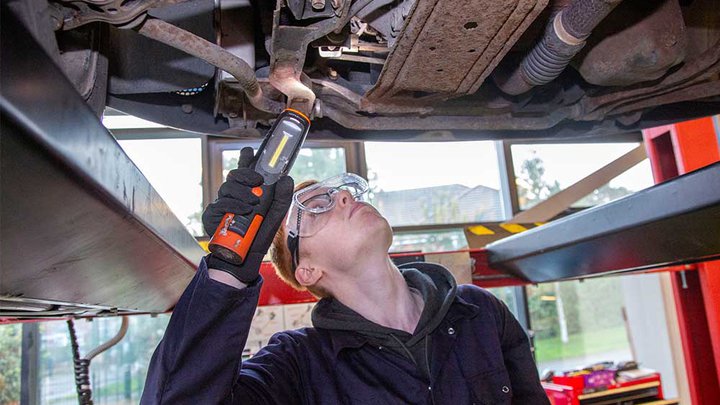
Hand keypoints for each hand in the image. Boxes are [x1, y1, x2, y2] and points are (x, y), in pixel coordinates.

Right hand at [202, 147, 293, 283]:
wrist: (245, 259)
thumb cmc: (259, 237)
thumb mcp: (275, 217)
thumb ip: (282, 198)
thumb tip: (286, 179)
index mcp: (248, 193)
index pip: (245, 171)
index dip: (246, 159)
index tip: (250, 152)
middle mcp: (234, 196)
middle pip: (234, 176)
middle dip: (246, 174)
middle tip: (258, 179)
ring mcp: (222, 205)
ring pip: (227, 187)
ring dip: (241, 192)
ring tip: (253, 203)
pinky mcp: (212, 216)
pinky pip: (219, 204)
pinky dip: (233, 205)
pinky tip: (243, 210)